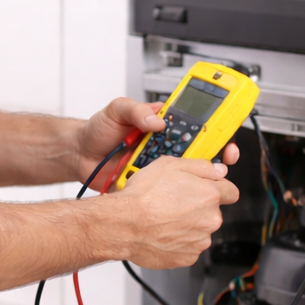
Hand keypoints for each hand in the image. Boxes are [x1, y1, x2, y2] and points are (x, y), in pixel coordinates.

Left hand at [75, 96, 239, 187]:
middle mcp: (164, 146)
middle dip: (215, 156)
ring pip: (186, 175)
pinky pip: (166, 191)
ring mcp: (158, 167)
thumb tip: (157, 119)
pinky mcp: (149, 185)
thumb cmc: (97, 130)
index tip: (225, 130)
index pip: (195, 124)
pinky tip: (175, 194)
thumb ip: (136, 109)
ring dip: (193, 177)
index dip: (214, 127)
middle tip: (222, 157)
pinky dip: (173, 194)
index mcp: (162, 125)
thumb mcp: (116, 110)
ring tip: (196, 175)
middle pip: (198, 152)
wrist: (78, 156)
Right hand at [111, 155, 239, 267]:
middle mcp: (210, 219)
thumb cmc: (143, 196)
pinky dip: (178, 242)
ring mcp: (200, 241)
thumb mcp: (170, 165)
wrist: (124, 225)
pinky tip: (163, 234)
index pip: (231, 192)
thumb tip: (218, 170)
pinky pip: (188, 248)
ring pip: (200, 231)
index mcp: (210, 195)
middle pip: (213, 212)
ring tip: (165, 220)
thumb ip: (200, 166)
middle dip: (199, 208)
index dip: (218, 189)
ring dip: (188, 226)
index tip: (209, 190)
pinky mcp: (187, 257)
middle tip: (175, 204)